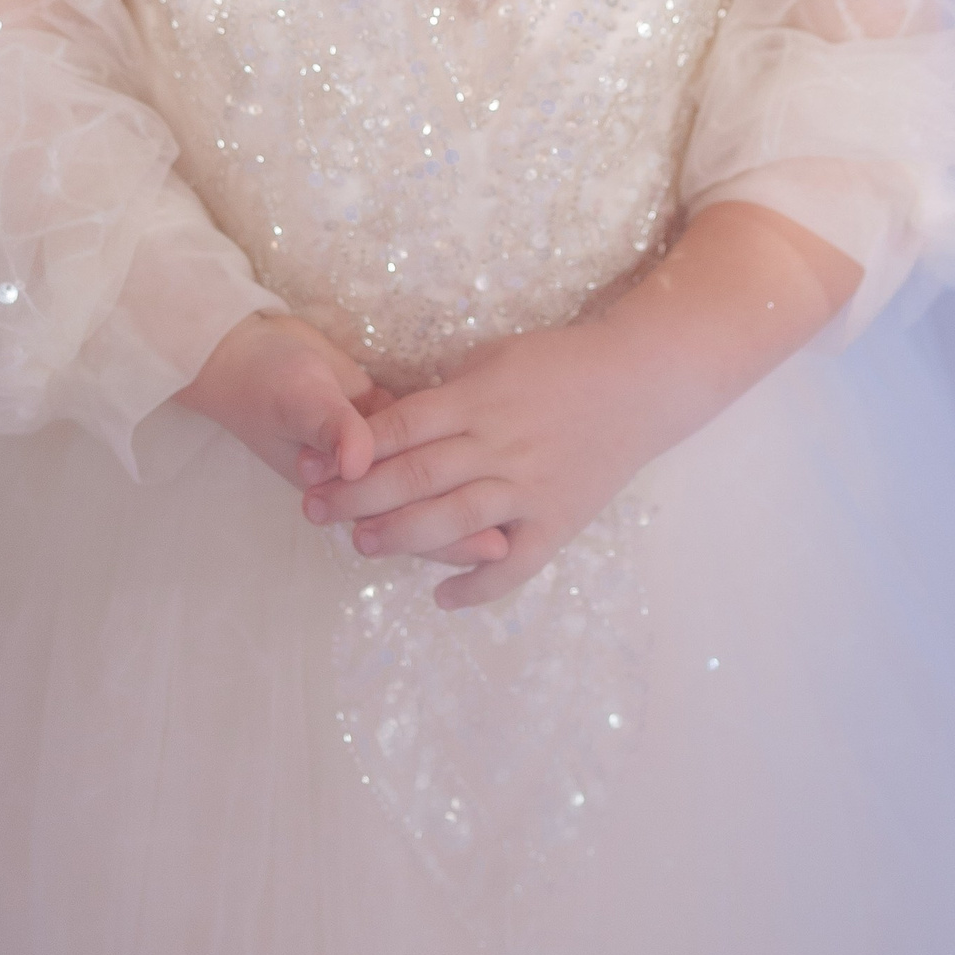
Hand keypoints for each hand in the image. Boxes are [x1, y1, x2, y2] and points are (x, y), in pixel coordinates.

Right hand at [181, 314, 509, 567]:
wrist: (244, 351)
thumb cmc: (264, 379)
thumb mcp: (295, 399)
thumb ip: (330, 426)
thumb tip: (359, 461)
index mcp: (342, 484)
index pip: (404, 523)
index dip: (448, 537)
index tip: (492, 542)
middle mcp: (361, 479)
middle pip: (422, 512)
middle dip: (467, 528)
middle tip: (514, 539)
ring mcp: (374, 451)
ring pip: (426, 485)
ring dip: (463, 495)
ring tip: (515, 503)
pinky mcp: (382, 420)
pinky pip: (421, 449)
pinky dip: (451, 454)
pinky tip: (494, 451)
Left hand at [296, 203, 862, 609]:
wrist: (642, 381)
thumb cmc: (561, 364)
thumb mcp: (496, 357)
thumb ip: (446, 392)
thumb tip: (389, 419)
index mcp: (478, 397)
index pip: (400, 426)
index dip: (352, 449)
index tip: (312, 464)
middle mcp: (500, 444)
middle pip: (415, 474)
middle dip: (357, 495)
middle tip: (315, 511)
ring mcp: (531, 486)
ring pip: (455, 519)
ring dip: (402, 536)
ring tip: (362, 545)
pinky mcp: (559, 520)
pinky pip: (515, 564)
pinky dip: (479, 586)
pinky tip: (443, 597)